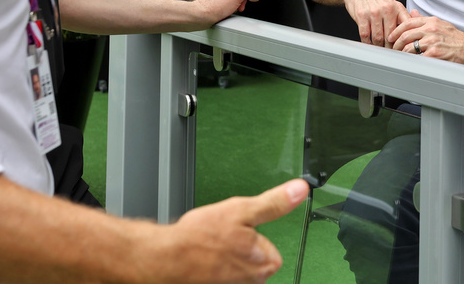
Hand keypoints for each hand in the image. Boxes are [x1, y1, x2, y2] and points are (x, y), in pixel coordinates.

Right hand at [146, 178, 307, 283]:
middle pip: (253, 259)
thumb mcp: (243, 210)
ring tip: (208, 248)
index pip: (270, 247)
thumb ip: (275, 203)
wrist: (163, 258)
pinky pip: (219, 276)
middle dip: (239, 248)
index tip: (237, 231)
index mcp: (267, 263)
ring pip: (235, 268)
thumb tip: (300, 190)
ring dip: (223, 258)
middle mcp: (252, 283)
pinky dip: (211, 269)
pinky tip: (201, 260)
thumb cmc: (198, 239)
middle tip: (220, 239)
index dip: (252, 235)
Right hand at [343, 0, 409, 46]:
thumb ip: (402, 18)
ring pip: (378, 37)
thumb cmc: (377, 0)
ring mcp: (374, 12)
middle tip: (390, 52)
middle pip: (390, 35)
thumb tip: (411, 33)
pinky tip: (369, 43)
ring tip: (379, 49)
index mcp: (397, 7)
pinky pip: (365, 35)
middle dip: (390, 47)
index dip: (404, 40)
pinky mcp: (362, 15)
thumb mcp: (393, 5)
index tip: (403, 48)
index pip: (405, 27)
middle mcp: (386, 9)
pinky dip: (367, 43)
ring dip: (378, 46)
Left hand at [389, 11, 463, 63]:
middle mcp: (431, 29)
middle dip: (396, 43)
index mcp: (432, 21)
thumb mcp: (441, 24)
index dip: (396, 30)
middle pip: (406, 34)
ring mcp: (432, 42)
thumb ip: (425, 19)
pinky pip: (417, 58)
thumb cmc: (457, 39)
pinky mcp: (434, 54)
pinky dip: (412, 61)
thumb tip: (412, 12)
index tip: (392, 36)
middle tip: (393, 48)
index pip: (408, 22)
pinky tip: (410, 62)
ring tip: (400, 57)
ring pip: (409, 47)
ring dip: (402, 53)